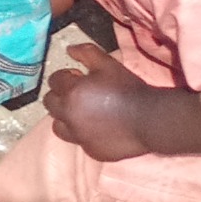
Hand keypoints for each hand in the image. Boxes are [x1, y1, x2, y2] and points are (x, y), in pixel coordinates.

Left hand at [45, 41, 157, 159]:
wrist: (149, 118)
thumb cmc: (127, 88)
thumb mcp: (107, 64)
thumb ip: (85, 53)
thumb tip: (69, 49)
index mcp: (70, 93)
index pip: (54, 81)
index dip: (66, 76)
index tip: (77, 76)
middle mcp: (69, 116)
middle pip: (51, 103)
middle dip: (61, 96)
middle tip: (78, 94)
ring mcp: (79, 136)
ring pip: (59, 127)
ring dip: (65, 118)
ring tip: (82, 114)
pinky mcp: (92, 151)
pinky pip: (78, 142)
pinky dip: (83, 134)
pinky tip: (98, 129)